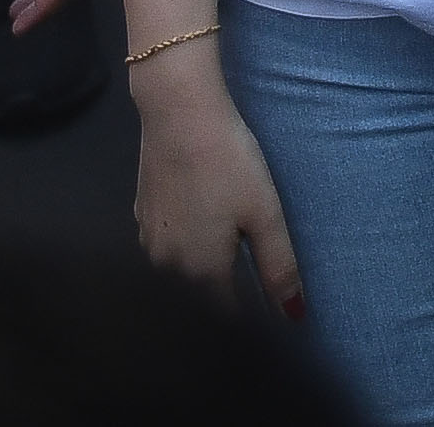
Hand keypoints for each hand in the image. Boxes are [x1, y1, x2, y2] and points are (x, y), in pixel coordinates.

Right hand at [130, 46, 302, 316]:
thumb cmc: (229, 164)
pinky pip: (162, 248)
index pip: (223, 314)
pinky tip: (195, 232)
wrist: (178, 115)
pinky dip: (180, 250)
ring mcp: (147, 239)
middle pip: (195, 297)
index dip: (243, 318)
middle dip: (219, 299)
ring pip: (174, 274)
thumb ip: (278, 266)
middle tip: (245, 286)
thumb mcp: (265, 213)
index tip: (261, 313)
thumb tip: (293, 315)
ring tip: (223, 261)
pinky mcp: (140, 214)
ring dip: (196, 276)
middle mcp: (167, 265)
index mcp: (201, 270)